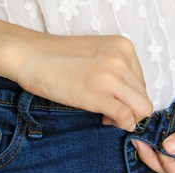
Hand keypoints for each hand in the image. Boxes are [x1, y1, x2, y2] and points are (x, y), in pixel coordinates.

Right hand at [14, 35, 151, 130]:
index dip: (130, 97)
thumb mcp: (98, 54)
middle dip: (131, 110)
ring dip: (128, 118)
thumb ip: (118, 71)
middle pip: (144, 97)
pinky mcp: (98, 95)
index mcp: (124, 46)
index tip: (113, 99)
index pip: (143, 82)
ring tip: (107, 116)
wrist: (30, 55)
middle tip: (110, 112)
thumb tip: (131, 101)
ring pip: (142, 109)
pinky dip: (121, 124)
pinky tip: (104, 120)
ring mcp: (111, 76)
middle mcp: (122, 59)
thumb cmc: (59, 57)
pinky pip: (126, 117)